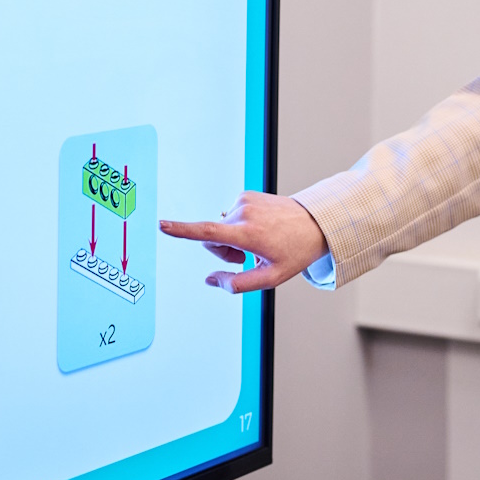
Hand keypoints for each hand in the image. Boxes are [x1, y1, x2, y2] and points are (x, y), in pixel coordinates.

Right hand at [160, 191, 329, 292]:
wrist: (316, 223)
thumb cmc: (295, 251)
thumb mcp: (271, 277)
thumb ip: (237, 284)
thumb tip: (211, 280)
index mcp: (248, 233)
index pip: (208, 232)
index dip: (182, 230)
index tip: (163, 225)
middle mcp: (243, 213)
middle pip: (212, 239)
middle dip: (223, 251)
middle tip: (248, 257)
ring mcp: (244, 201)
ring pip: (220, 227)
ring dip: (233, 238)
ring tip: (259, 241)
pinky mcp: (246, 195)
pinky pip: (230, 216)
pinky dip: (239, 226)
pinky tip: (260, 229)